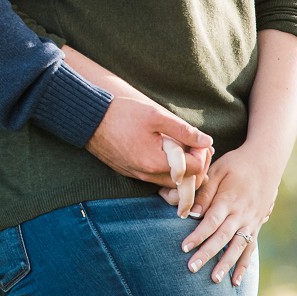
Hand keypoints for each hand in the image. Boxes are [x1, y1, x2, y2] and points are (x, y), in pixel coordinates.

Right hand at [85, 95, 212, 186]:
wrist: (89, 118)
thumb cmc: (122, 113)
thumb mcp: (156, 116)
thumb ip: (184, 131)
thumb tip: (207, 141)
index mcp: (156, 163)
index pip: (194, 169)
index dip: (202, 154)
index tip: (199, 140)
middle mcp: (147, 175)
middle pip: (185, 182)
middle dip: (196, 164)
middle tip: (195, 144)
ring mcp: (137, 175)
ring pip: (170, 182)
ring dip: (182, 168)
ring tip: (181, 146)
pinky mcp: (129, 172)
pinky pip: (155, 178)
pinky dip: (166, 169)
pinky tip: (165, 151)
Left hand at [173, 144, 282, 287]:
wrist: (267, 161)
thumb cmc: (237, 164)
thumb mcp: (218, 170)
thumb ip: (205, 191)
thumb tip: (192, 211)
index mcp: (229, 199)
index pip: (211, 221)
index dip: (198, 235)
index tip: (184, 247)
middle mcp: (241, 214)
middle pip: (222, 237)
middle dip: (207, 254)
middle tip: (191, 268)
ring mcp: (251, 222)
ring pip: (237, 247)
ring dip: (225, 264)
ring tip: (213, 279)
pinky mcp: (256, 226)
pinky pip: (250, 249)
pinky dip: (243, 265)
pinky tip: (236, 280)